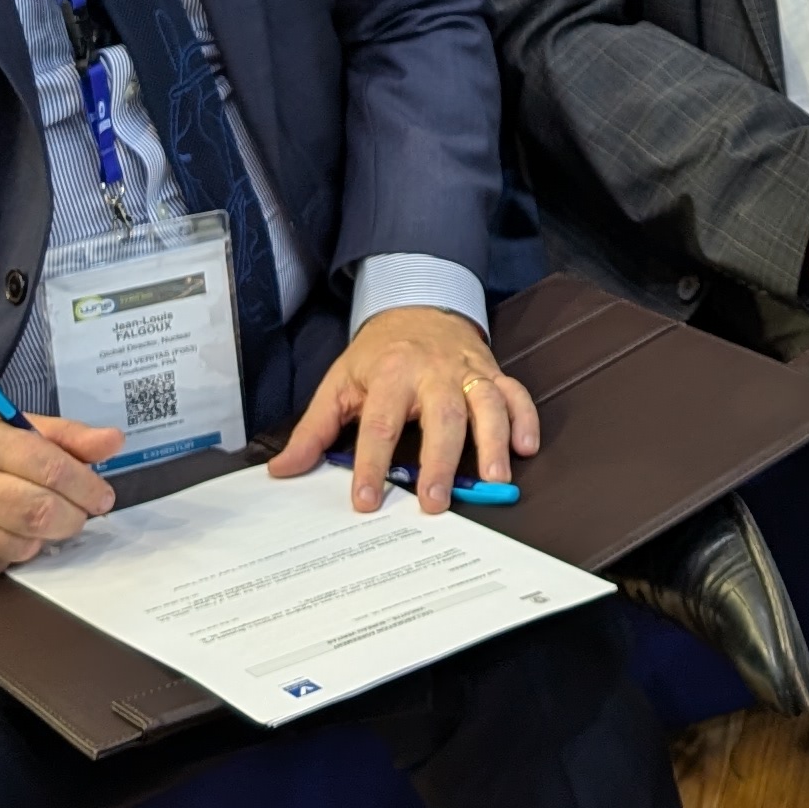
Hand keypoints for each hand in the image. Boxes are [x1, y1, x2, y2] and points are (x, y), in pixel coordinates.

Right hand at [0, 407, 120, 578]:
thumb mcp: (2, 426)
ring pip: (21, 545)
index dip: (86, 486)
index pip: (49, 466)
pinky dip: (10, 555)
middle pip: (39, 512)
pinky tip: (0, 535)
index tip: (102, 497)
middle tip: (79, 515)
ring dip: (41, 538)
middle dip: (73, 518)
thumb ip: (61, 435)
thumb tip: (113, 441)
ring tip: (33, 521)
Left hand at [274, 306, 538, 514]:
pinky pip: (516, 393)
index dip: (371, 464)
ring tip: (493, 479)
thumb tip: (283, 470)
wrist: (417, 305)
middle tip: (435, 502)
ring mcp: (466, 370)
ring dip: (493, 442)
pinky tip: (525, 448)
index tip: (366, 500)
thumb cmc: (378, 354)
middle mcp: (433, 372)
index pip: (379, 423)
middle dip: (439, 461)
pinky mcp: (491, 371)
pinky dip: (525, 419)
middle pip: (441, 416)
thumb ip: (314, 430)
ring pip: (486, 404)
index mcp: (391, 373)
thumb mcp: (339, 384)